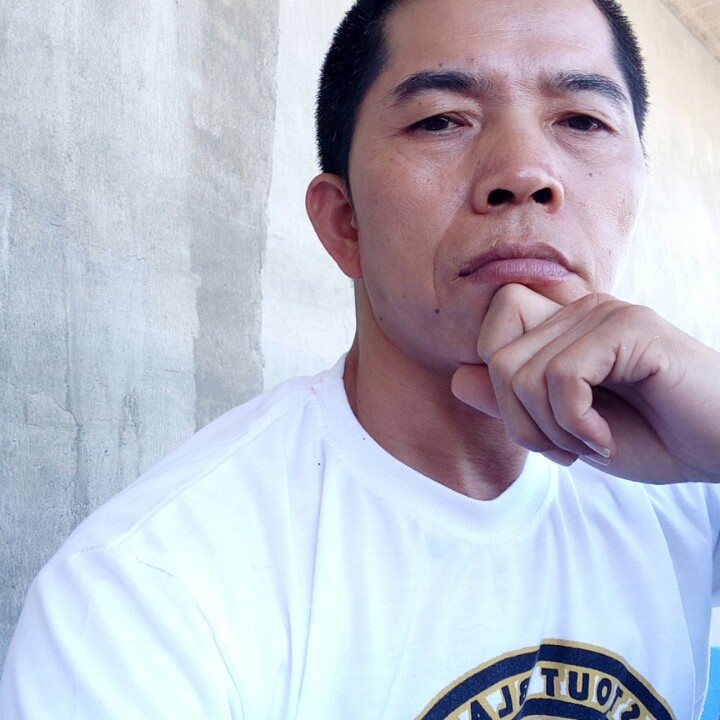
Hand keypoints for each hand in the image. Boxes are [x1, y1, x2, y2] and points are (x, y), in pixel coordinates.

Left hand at [451, 284, 719, 482]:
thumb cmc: (651, 437)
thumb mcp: (566, 430)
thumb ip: (514, 403)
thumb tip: (458, 377)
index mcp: (561, 328)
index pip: (489, 335)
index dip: (501, 392)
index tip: (546, 433)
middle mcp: (577, 310)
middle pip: (496, 359)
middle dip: (522, 421)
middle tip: (568, 445)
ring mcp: (602, 313)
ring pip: (522, 373)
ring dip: (552, 430)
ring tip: (593, 442)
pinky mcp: (627, 327)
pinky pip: (562, 376)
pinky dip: (576, 424)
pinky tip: (606, 439)